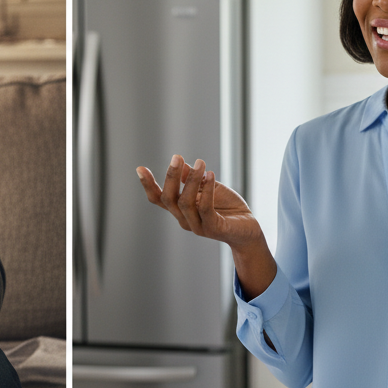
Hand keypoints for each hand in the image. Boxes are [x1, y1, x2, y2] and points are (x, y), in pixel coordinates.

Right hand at [137, 154, 276, 295]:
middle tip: (176, 157)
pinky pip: (206, 209)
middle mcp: (184, 220)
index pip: (158, 199)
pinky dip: (207, 191)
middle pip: (168, 199)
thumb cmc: (227, 208)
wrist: (248, 229)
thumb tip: (182, 164)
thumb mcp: (209, 189)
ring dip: (192, 180)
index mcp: (180, 210)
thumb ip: (193, 180)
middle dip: (171, 177)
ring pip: (186, 203)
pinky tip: (210, 175)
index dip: (148, 185)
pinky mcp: (214, 228)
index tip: (140, 168)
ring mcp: (198, 226)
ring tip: (201, 163)